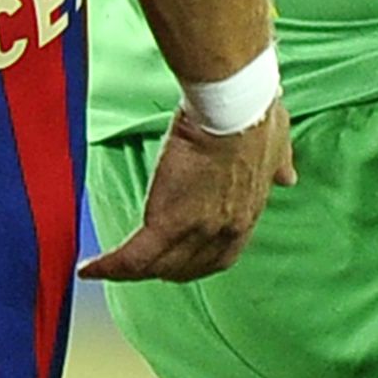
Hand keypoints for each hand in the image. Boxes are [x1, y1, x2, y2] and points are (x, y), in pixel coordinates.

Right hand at [81, 101, 294, 282]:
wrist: (234, 107)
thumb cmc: (254, 114)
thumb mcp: (277, 144)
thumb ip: (280, 164)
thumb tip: (288, 176)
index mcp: (248, 213)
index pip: (223, 254)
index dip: (200, 260)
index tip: (184, 256)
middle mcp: (225, 230)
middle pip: (188, 267)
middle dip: (165, 270)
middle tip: (142, 266)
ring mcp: (197, 228)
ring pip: (159, 265)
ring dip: (134, 271)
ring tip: (108, 268)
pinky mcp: (166, 220)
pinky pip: (133, 255)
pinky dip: (110, 266)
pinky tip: (89, 268)